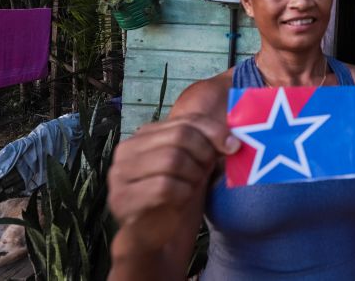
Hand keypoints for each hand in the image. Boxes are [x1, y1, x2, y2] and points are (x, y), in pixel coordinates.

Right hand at [107, 114, 239, 252]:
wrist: (152, 232)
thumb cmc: (175, 193)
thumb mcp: (193, 163)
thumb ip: (207, 145)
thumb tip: (234, 140)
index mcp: (143, 135)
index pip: (185, 121)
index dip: (213, 131)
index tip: (233, 145)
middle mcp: (126, 150)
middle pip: (179, 136)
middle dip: (203, 152)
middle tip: (208, 169)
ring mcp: (120, 174)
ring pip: (172, 160)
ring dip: (193, 174)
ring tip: (192, 185)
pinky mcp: (122, 198)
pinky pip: (164, 187)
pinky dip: (183, 192)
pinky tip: (182, 199)